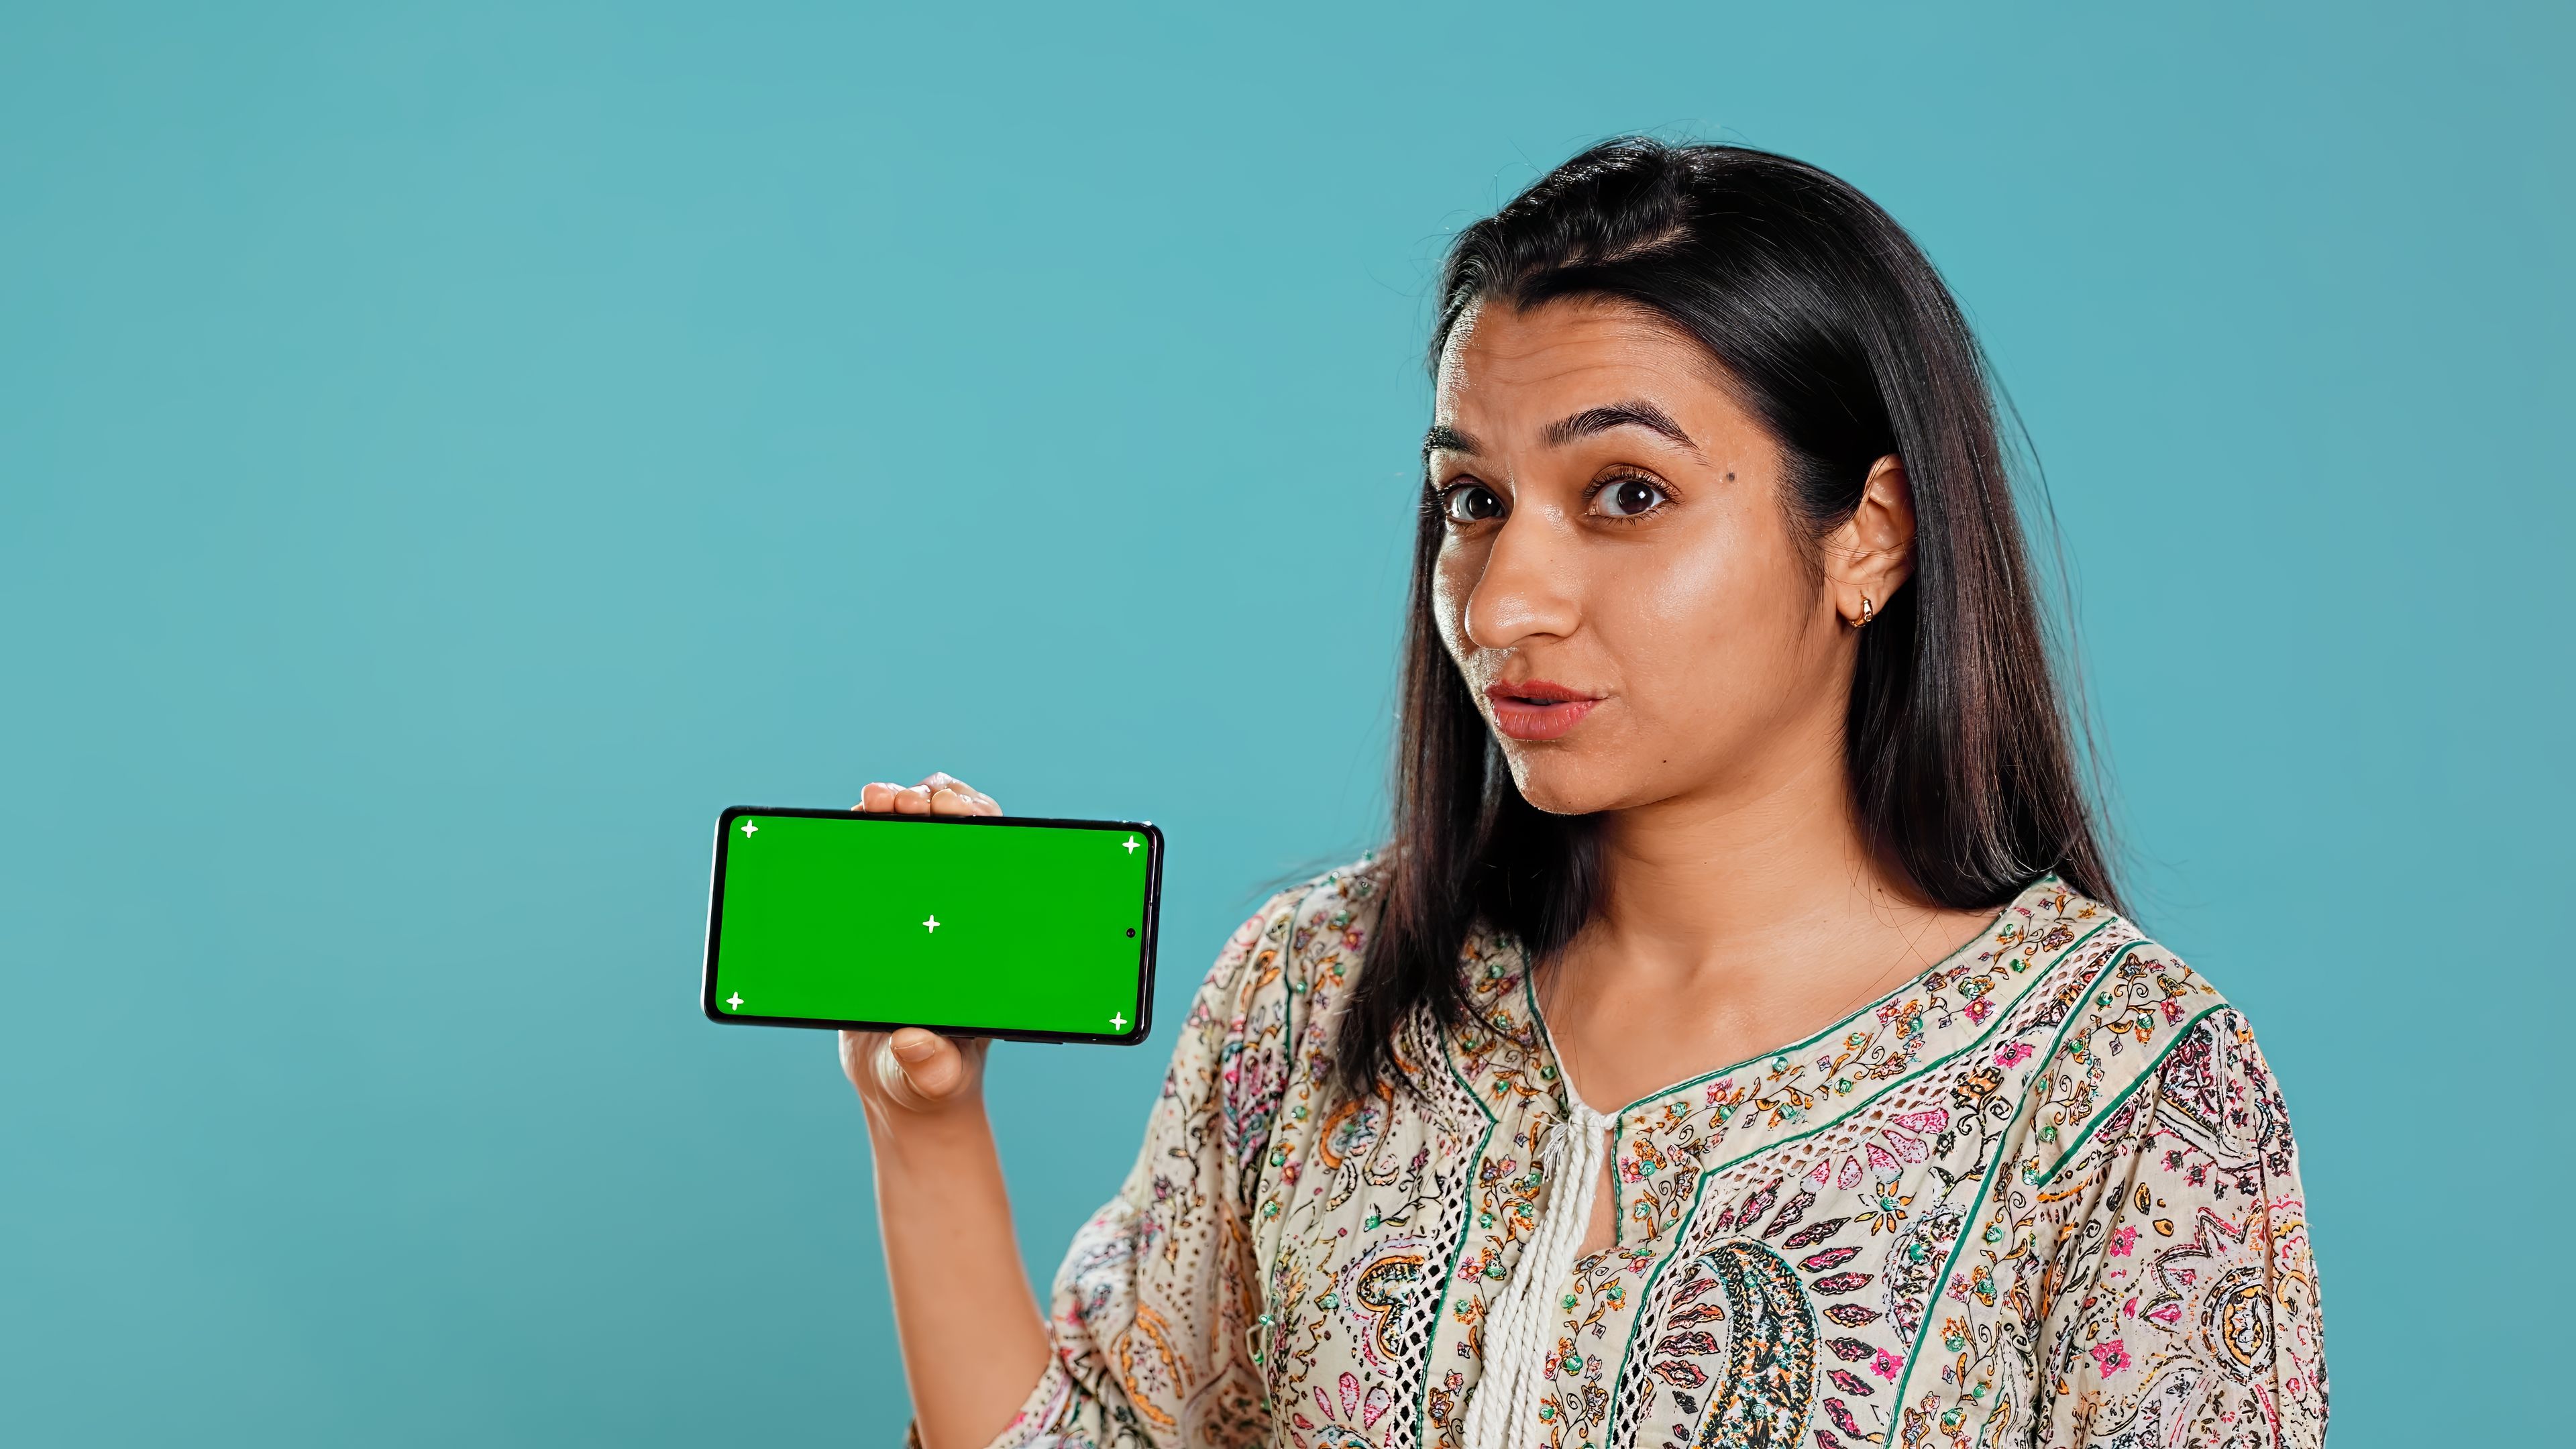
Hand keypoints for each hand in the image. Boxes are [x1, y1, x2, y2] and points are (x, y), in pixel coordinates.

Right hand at [840, 773, 1002, 1119]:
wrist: (898, 1081)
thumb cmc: (930, 1077)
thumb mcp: (932, 1076)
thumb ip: (929, 1066)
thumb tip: (917, 1042)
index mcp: (992, 942)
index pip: (1004, 868)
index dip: (985, 828)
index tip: (959, 809)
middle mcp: (965, 916)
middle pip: (967, 839)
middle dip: (941, 805)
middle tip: (911, 801)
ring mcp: (926, 909)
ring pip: (927, 836)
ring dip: (907, 807)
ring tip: (879, 799)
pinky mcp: (887, 912)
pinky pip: (885, 857)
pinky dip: (874, 828)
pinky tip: (859, 813)